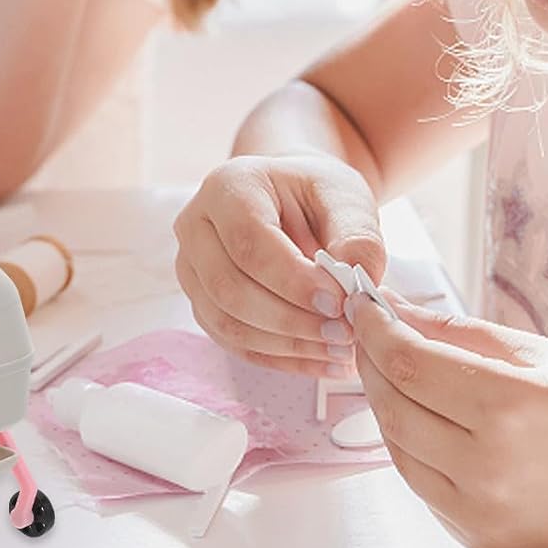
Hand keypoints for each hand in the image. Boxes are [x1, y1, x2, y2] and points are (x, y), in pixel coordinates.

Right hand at [172, 153, 384, 376]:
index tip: (340, 302)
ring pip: (226, 322)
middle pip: (229, 288)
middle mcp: (195, 226)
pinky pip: (233, 342)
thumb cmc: (316, 193)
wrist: (292, 198)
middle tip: (344, 333)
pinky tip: (321, 360)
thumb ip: (356, 235)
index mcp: (228, 187)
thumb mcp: (346, 197)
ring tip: (339, 350)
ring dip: (286, 345)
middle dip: (290, 320)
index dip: (292, 280)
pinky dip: (280, 358)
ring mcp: (191, 268)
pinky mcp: (201, 302)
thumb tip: (355, 281)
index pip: (249, 242)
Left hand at [349, 289, 547, 547]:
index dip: (374, 328)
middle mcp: (488, 466)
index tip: (362, 303)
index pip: (407, 362)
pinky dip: (409, 445)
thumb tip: (394, 308)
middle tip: (370, 330)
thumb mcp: (542, 356)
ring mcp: (480, 511)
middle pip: (392, 405)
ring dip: (384, 404)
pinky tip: (421, 417)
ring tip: (392, 370)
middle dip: (370, 361)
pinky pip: (420, 484)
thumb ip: (459, 333)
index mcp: (509, 408)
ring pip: (397, 448)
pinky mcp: (479, 540)